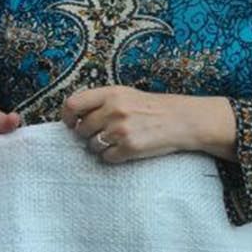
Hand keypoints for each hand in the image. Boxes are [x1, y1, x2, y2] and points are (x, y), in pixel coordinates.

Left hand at [60, 87, 226, 164]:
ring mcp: (121, 130)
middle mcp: (114, 110)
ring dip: (102, 146)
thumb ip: (102, 102)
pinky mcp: (129, 148)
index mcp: (112, 94)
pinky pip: (107, 158)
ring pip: (92, 146)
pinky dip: (114, 156)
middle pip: (81, 129)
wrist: (184, 120)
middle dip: (89, 134)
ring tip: (120, 139)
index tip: (72, 123)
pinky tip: (128, 148)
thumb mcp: (128, 95)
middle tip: (106, 132)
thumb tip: (74, 119)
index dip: (68, 116)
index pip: (73, 104)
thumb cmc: (155, 107)